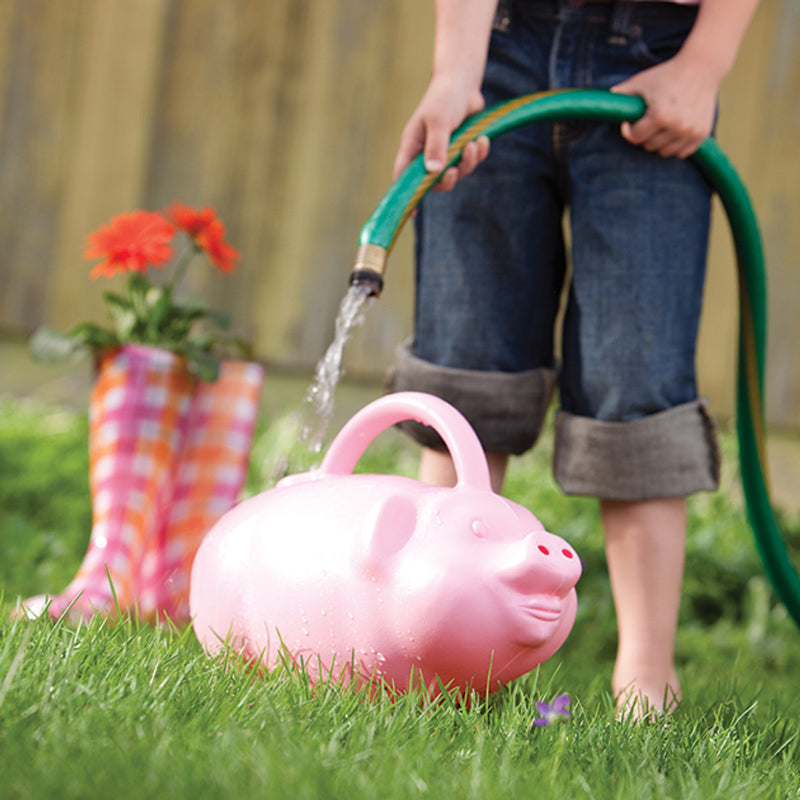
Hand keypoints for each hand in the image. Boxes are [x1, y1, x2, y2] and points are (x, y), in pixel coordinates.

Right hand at [393, 75, 490, 190]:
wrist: (463, 82)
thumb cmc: (444, 98)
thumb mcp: (438, 120)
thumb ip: (436, 145)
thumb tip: (433, 171)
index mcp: (412, 147)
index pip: (403, 177)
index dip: (406, 195)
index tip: (412, 212)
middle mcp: (426, 154)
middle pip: (433, 182)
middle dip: (447, 180)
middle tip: (455, 171)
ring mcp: (444, 153)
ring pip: (456, 173)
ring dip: (468, 163)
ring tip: (474, 144)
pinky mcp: (460, 149)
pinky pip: (469, 163)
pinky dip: (478, 154)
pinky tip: (482, 140)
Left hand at [611, 55, 718, 158]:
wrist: (702, 67)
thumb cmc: (667, 74)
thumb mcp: (641, 81)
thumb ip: (621, 93)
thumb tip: (603, 100)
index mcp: (660, 115)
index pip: (635, 137)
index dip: (629, 130)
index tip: (630, 122)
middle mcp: (677, 126)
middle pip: (649, 146)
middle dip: (644, 135)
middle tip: (648, 120)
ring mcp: (691, 132)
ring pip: (664, 152)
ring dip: (659, 142)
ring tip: (660, 125)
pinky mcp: (701, 134)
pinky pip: (680, 152)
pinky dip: (674, 146)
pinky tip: (672, 131)